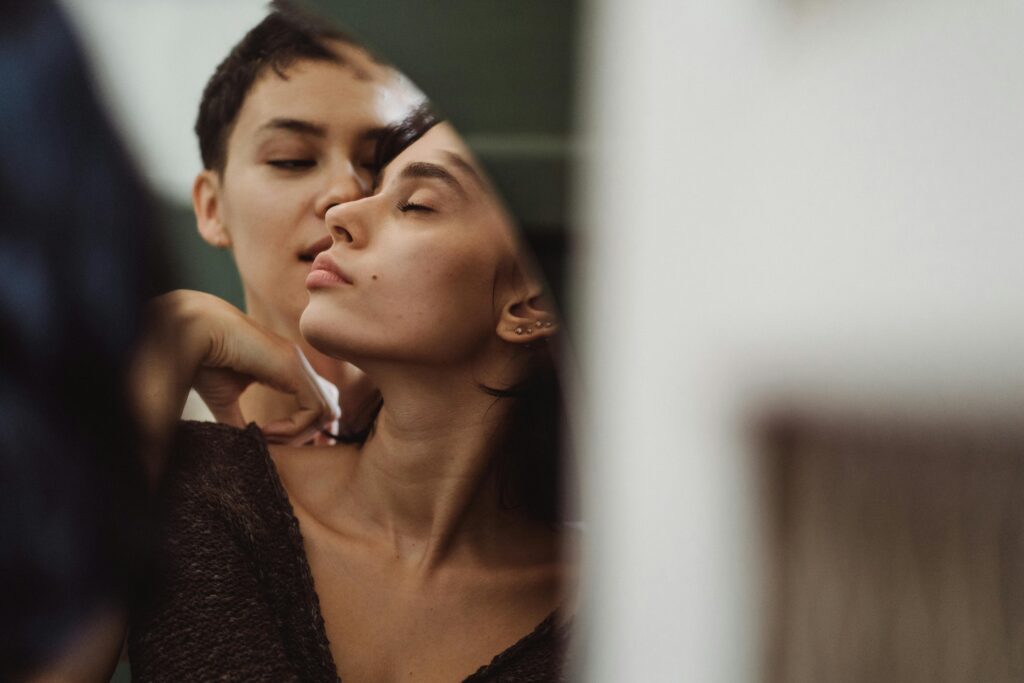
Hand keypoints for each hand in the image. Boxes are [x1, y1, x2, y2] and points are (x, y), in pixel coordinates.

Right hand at [132, 291, 334, 457]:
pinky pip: (314, 409)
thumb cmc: (204, 361)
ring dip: (299, 436)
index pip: (317, 403)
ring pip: (326, 412)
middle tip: (274, 447)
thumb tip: (248, 451)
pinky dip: (294, 428)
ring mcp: (298, 364)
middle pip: (329, 409)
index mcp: (287, 369)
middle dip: (307, 436)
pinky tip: (265, 431)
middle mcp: (298, 365)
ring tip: (266, 439)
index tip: (273, 444)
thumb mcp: (225, 400)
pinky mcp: (293, 368)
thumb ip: (239, 423)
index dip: (305, 430)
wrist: (194, 333)